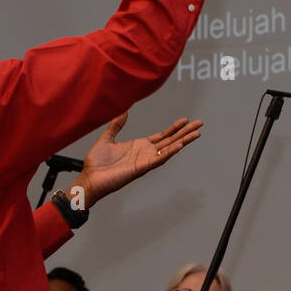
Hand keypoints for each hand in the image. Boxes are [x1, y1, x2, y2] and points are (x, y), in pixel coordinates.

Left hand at [71, 112, 200, 208]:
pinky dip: (170, 152)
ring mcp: (145, 161)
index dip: (174, 128)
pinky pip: (159, 159)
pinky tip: (180, 145)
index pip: (162, 135)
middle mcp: (146, 153)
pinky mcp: (141, 168)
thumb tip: (123, 111)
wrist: (90, 178)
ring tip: (196, 133)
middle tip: (199, 124)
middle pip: (170, 140)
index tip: (185, 120)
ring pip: (169, 149)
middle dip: (185, 132)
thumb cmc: (97, 163)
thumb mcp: (107, 139)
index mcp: (140, 146)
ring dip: (183, 141)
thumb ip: (116, 126)